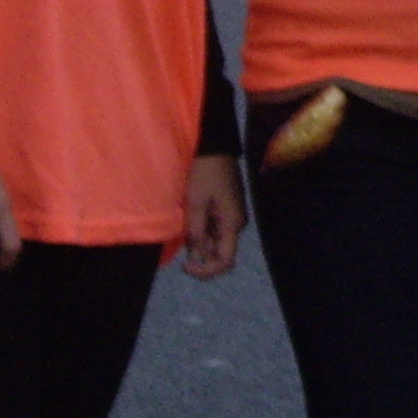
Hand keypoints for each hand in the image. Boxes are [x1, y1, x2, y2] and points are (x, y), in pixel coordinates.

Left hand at [183, 156, 245, 278]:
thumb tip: (196, 256)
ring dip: (199, 239)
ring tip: (185, 220)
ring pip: (216, 240)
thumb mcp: (195, 202)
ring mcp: (233, 216)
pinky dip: (202, 228)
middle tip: (181, 237)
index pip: (225, 261)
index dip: (205, 271)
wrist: (216, 146)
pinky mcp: (228, 208)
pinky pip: (215, 228)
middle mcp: (237, 224)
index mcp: (232, 224)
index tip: (185, 265)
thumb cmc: (205, 172)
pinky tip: (191, 214)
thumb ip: (196, 231)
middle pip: (220, 252)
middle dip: (199, 252)